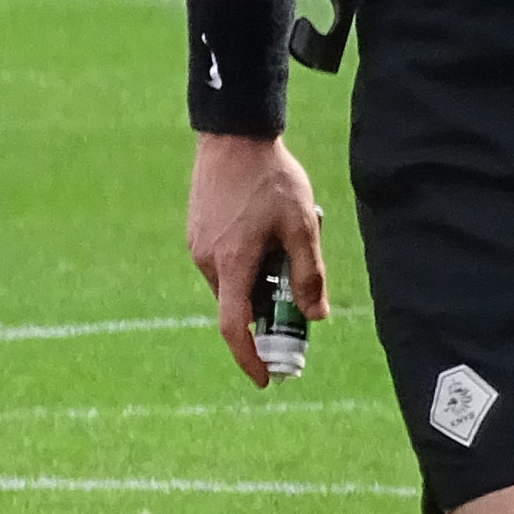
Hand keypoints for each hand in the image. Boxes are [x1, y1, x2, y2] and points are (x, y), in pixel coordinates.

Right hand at [187, 133, 326, 386]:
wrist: (233, 134)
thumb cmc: (270, 179)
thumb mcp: (301, 227)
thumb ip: (309, 275)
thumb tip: (317, 316)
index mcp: (232, 265)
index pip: (234, 328)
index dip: (249, 358)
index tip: (266, 378)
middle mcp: (207, 260)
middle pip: (240, 302)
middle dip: (269, 304)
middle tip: (297, 284)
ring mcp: (197, 245)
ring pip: (233, 280)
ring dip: (260, 275)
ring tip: (285, 235)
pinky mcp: (197, 230)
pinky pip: (224, 260)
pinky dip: (247, 259)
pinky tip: (265, 225)